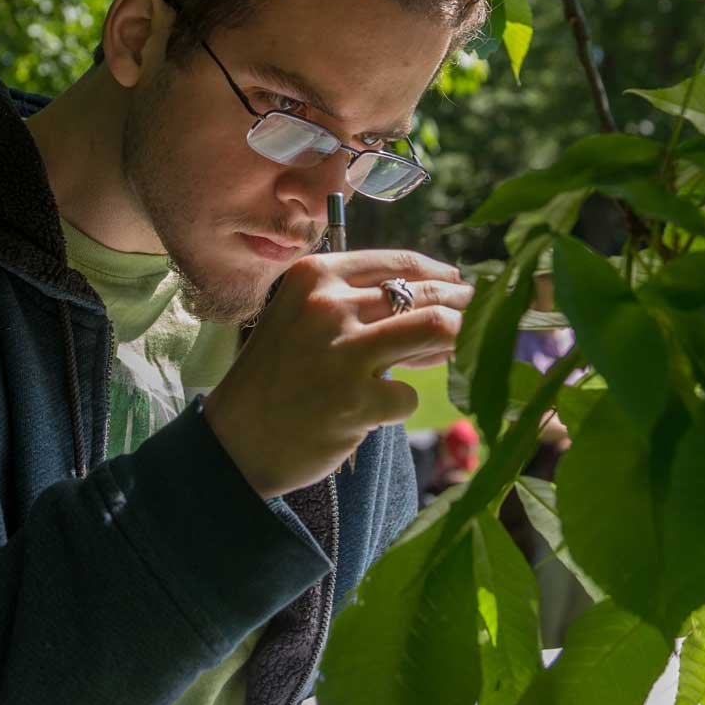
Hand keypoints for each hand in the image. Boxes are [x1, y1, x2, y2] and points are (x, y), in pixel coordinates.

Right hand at [204, 249, 471, 497]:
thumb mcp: (299, 317)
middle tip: (469, 315)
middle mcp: (328, 307)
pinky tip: (372, 410)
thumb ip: (353, 300)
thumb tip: (436, 295)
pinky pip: (407, 394)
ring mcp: (344, 354)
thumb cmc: (275, 376)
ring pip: (435, 329)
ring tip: (444, 353)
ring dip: (450, 342)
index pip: (397, 263)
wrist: (236, 441)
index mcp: (314, 277)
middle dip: (458, 305)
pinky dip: (397, 403)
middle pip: (425, 294)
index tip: (455, 284)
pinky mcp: (358, 402)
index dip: (438, 274)